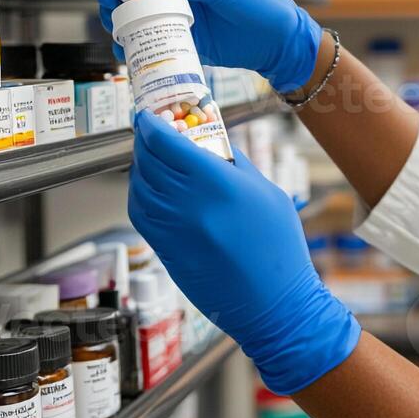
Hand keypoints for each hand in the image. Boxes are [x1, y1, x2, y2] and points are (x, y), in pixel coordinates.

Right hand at [95, 0, 322, 92]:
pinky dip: (142, 48)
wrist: (283, 43)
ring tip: (113, 29)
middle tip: (104, 4)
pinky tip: (128, 53)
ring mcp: (185, 20)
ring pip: (145, 20)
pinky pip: (159, 44)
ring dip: (125, 24)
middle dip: (119, 0)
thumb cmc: (262, 4)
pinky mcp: (189, 45)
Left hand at [128, 111, 359, 393]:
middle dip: (146, 141)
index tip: (149, 115)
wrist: (273, 303)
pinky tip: (153, 189)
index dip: (151, 124)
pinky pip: (140, 212)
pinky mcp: (165, 249)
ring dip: (141, 167)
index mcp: (218, 183)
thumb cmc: (279, 247)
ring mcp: (173, 229)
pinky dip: (140, 194)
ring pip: (139, 186)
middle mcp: (188, 204)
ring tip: (153, 159)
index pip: (167, 143)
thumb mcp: (267, 192)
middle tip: (151, 131)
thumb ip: (234, 163)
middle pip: (149, 160)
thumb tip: (209, 139)